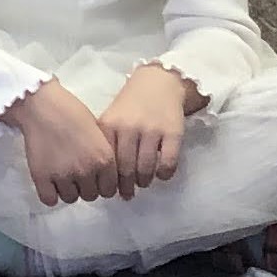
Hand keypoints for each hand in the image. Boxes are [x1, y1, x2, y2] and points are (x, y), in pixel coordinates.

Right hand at [8, 85, 119, 206]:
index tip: (94, 178)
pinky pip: (50, 199)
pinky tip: (50, 182)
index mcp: (104, 159)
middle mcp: (86, 171)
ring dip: (68, 190)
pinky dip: (51, 194)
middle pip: (91, 196)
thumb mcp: (98, 132)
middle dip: (85, 186)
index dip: (102, 185)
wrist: (41, 106)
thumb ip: (104, 155)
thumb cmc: (71, 112)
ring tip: (62, 175)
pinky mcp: (42, 177)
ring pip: (71, 198)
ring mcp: (63, 176)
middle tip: (76, 173)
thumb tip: (105, 175)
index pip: (109, 190)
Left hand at [97, 66, 192, 198]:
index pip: (106, 162)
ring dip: (144, 181)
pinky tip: (161, 174)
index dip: (107, 180)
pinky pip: (168, 163)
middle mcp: (129, 128)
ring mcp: (152, 130)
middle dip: (126, 187)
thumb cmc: (130, 105)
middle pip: (125, 169)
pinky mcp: (173, 132)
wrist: (158, 82)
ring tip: (143, 182)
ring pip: (146, 169)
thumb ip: (106, 143)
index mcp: (109, 126)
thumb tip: (103, 178)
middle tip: (127, 194)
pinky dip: (164, 174)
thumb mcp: (110, 118)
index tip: (109, 189)